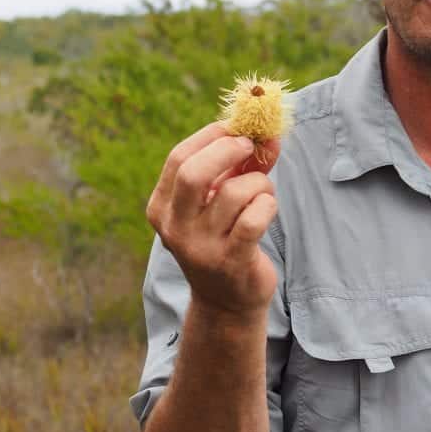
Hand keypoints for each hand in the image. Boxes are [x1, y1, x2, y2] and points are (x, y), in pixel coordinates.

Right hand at [146, 122, 281, 318]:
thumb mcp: (221, 200)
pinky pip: (253, 219)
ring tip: (263, 192)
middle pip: (194, 173)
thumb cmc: (224, 238)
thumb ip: (239, 166)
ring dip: (258, 183)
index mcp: (162, 207)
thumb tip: (268, 135)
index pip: (178, 158)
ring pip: (233, 193)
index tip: (236, 130)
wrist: (226, 301)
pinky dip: (267, 205)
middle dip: (228, 150)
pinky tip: (267, 209)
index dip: (211, 136)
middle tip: (250, 148)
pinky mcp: (230, 262)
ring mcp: (201, 247)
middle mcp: (175, 228)